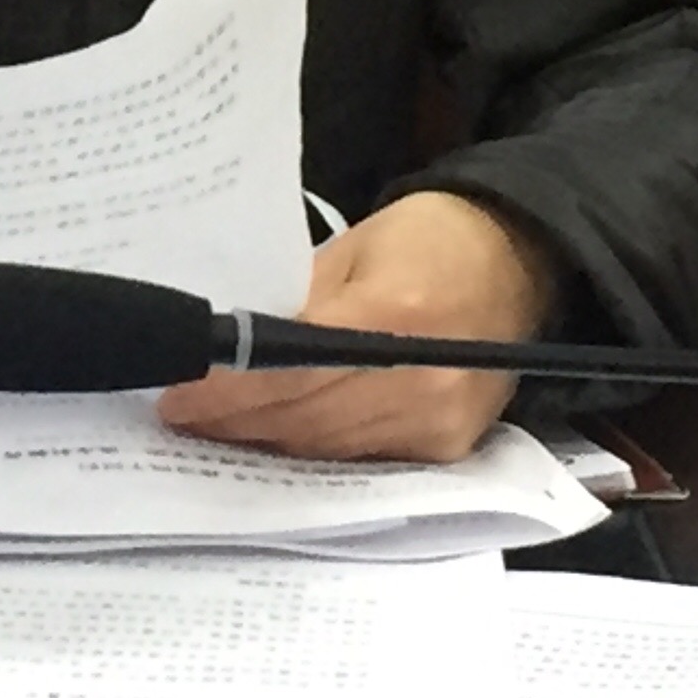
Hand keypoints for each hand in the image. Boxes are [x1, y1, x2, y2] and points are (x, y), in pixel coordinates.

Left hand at [155, 190, 564, 461]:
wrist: (518, 259)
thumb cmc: (429, 238)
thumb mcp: (354, 248)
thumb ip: (297, 300)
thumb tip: (228, 343)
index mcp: (399, 314)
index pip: (295, 369)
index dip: (231, 391)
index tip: (178, 395)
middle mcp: (425, 379)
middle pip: (308, 419)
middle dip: (237, 420)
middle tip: (180, 414)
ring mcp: (441, 421)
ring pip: (329, 448)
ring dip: (267, 441)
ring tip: (213, 426)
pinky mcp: (449, 446)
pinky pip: (362, 458)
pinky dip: (314, 448)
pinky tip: (274, 436)